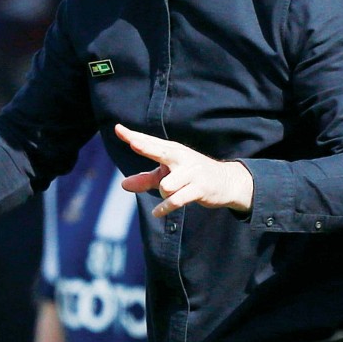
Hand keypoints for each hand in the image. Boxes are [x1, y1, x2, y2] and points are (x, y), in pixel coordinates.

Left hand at [115, 124, 253, 216]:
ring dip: (164, 194)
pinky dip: (165, 207)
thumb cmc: (190, 176)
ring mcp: (191, 172)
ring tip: (173, 193)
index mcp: (172, 150)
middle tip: (133, 143)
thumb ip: (146, 179)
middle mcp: (181, 157)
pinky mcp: (199, 188)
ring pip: (166, 186)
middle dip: (146, 147)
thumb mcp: (167, 176)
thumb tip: (123, 185)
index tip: (117, 128)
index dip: (132, 136)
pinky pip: (176, 199)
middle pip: (159, 151)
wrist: (225, 181)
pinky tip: (156, 213)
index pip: (149, 142)